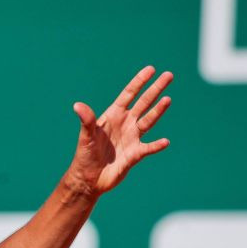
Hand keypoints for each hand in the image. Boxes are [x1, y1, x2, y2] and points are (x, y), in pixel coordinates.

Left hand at [67, 66, 172, 195]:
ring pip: (149, 121)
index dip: (139, 82)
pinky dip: (157, 145)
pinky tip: (165, 142)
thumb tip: (77, 105)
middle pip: (143, 103)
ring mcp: (132, 138)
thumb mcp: (85, 136)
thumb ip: (86, 120)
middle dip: (155, 89)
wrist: (88, 178)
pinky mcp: (135, 154)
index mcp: (113, 116)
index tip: (151, 69)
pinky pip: (149, 148)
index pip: (129, 94)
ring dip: (158, 111)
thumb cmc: (85, 155)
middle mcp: (125, 124)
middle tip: (169, 75)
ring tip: (168, 99)